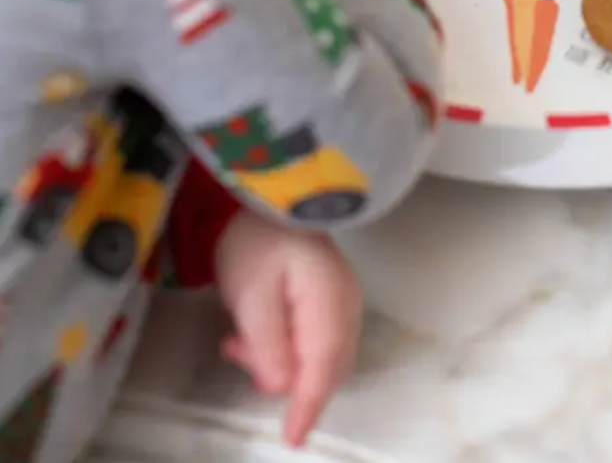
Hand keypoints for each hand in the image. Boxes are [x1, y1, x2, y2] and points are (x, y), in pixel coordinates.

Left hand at [215, 211, 362, 446]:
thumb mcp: (251, 294)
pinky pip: (315, 340)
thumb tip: (281, 388)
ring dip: (282, 363)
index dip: (308, 406)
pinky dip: (286, 348)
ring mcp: (343, 300)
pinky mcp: (330, 299)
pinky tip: (252, 335)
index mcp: (330, 299)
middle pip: (328, 365)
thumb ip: (267, 344)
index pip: (323, 365)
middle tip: (241, 354)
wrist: (265, 197)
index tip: (292, 439)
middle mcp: (347, 303)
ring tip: (238, 342)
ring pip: (320, 356)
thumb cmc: (255, 242)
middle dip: (289, 380)